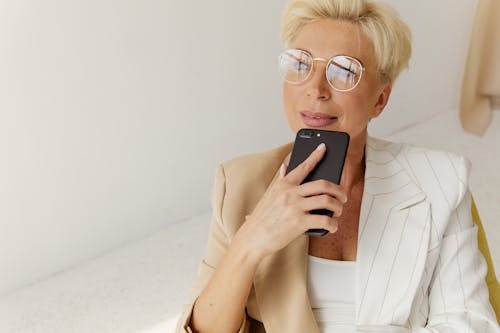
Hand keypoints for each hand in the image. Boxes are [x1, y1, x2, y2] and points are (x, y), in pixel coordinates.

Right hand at [233, 143, 347, 260]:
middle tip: (343, 195)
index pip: (303, 166)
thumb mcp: (269, 195)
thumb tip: (285, 166)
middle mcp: (290, 193)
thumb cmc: (261, 218)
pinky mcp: (299, 222)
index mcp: (284, 185)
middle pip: (323, 184)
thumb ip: (280, 180)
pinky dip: (333, 224)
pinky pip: (324, 220)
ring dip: (338, 207)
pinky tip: (333, 226)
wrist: (253, 237)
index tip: (324, 148)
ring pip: (327, 200)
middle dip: (338, 189)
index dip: (315, 156)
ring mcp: (295, 207)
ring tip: (338, 211)